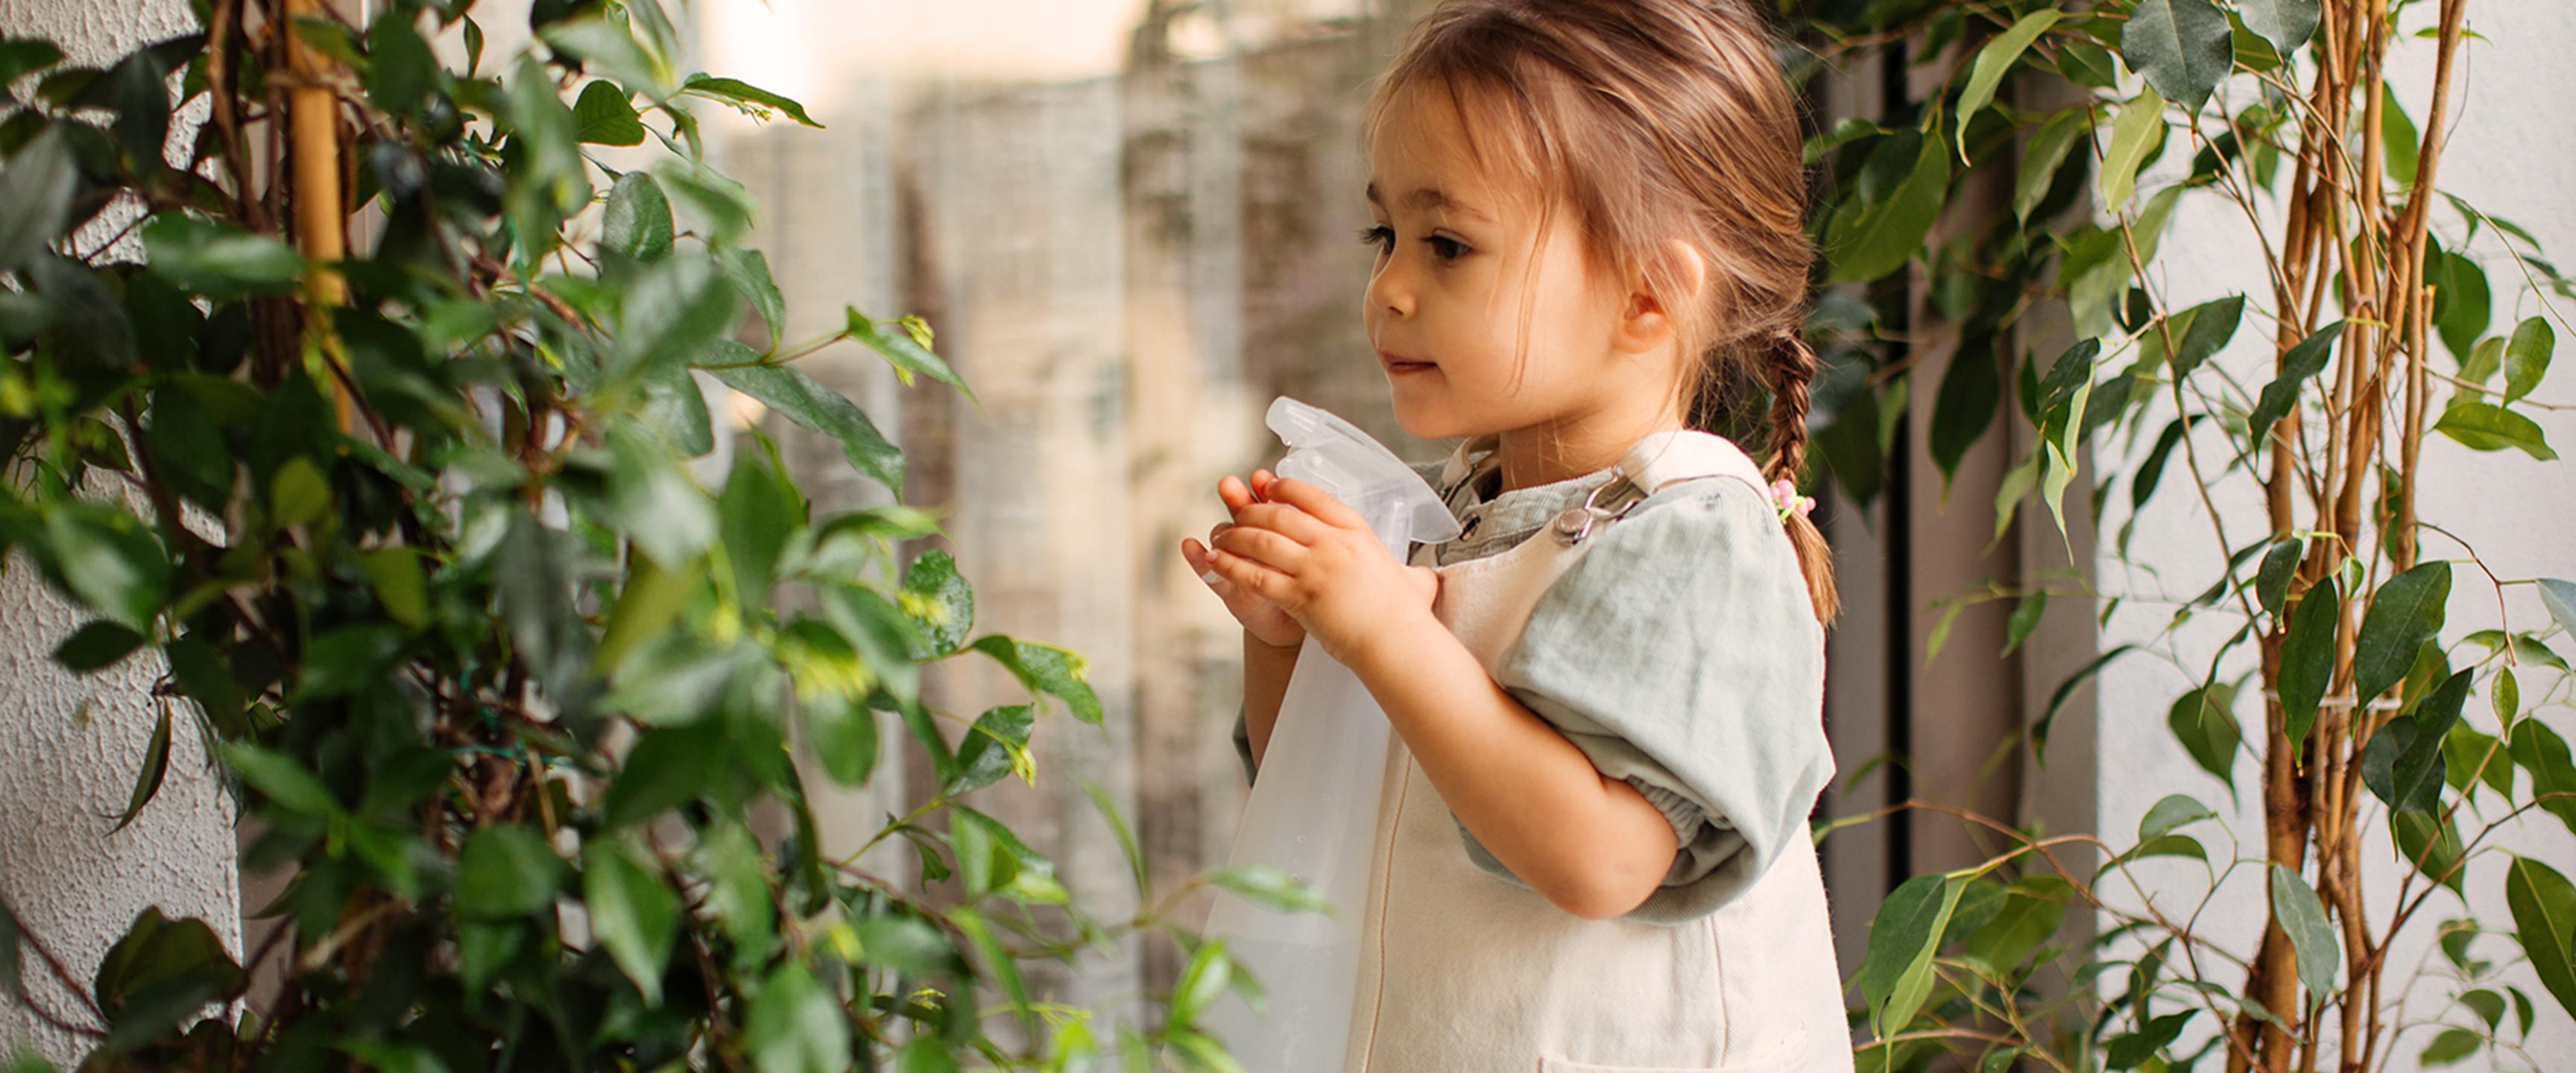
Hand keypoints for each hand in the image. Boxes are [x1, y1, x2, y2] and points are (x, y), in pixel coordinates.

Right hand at [1181, 469, 1307, 650]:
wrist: (1304, 624)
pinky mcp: (1227, 584)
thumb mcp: (1318, 556)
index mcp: (1281, 528)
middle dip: (1238, 498)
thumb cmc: (1315, 587)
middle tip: (1231, 486)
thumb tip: (1320, 508)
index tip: (1262, 478)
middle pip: (1242, 511)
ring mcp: (1239, 560)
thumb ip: (1314, 531)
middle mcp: (1256, 540)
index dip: (1264, 488)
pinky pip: (1210, 569)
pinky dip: (1198, 557)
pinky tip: (1191, 546)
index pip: (1268, 499)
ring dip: (1221, 528)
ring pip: (1223, 535)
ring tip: (1223, 525)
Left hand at [1191, 473, 1440, 666]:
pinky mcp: (1300, 596)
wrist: (1397, 642)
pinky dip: (1231, 566)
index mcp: (1358, 533)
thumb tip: (1425, 580)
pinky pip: (1255, 575)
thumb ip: (1413, 575)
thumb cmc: (1406, 617)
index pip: (1315, 498)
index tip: (1269, 486)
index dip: (1286, 488)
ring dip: (1236, 536)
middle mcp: (1334, 544)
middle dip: (1253, 510)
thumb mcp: (1413, 582)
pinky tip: (1215, 562)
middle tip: (1237, 510)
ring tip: (1221, 535)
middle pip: (1282, 515)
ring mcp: (1315, 568)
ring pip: (1263, 541)